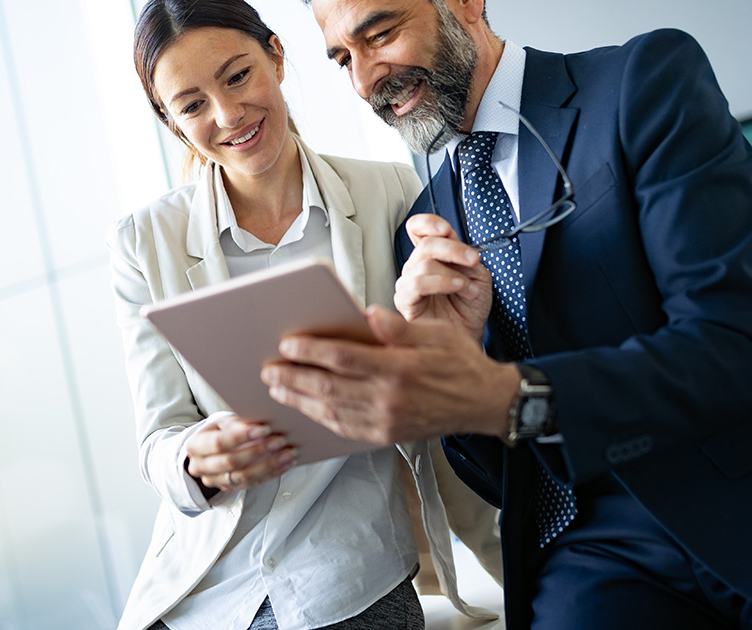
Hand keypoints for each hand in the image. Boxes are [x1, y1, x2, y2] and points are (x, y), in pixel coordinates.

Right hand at [183, 415, 295, 493]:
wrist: (209, 450)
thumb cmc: (219, 431)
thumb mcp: (223, 422)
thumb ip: (237, 423)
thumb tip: (261, 423)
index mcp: (196, 445)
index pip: (219, 443)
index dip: (242, 437)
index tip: (265, 429)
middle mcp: (201, 467)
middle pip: (232, 462)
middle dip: (259, 451)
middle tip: (281, 441)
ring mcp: (214, 481)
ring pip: (244, 476)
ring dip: (269, 464)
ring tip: (289, 453)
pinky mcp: (229, 488)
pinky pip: (252, 483)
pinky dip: (271, 473)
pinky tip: (286, 463)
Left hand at [261, 306, 520, 444]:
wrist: (484, 403)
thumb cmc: (459, 362)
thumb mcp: (434, 333)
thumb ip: (396, 327)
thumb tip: (365, 315)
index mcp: (399, 368)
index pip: (342, 358)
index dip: (310, 351)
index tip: (287, 343)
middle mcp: (389, 399)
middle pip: (328, 388)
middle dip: (292, 378)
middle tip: (268, 369)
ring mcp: (386, 421)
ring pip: (331, 412)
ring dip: (299, 401)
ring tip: (277, 390)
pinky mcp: (386, 435)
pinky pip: (345, 428)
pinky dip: (320, 419)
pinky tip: (306, 409)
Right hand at [394, 214, 491, 341]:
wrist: (471, 334)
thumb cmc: (471, 306)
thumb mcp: (476, 273)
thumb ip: (464, 254)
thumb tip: (452, 238)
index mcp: (432, 255)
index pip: (417, 228)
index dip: (428, 223)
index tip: (446, 229)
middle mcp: (416, 267)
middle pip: (425, 244)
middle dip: (453, 249)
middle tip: (473, 260)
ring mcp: (408, 284)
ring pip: (423, 264)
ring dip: (452, 273)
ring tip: (469, 287)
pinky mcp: (405, 302)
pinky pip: (416, 285)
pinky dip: (441, 283)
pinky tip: (458, 288)